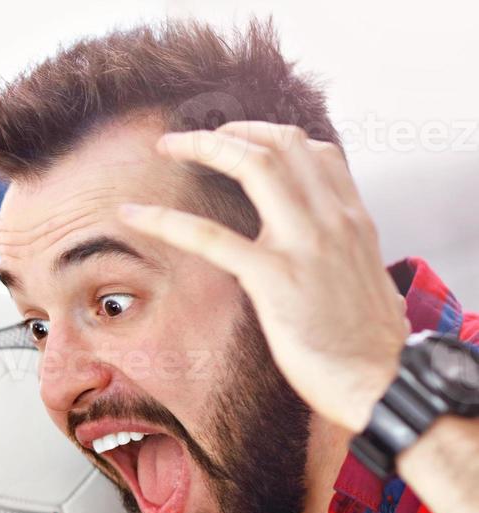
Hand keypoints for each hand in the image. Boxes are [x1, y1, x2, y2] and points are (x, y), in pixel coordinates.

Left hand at [118, 121, 409, 431]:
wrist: (382, 382)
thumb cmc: (369, 348)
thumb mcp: (365, 284)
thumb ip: (342, 258)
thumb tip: (326, 260)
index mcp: (354, 221)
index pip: (318, 153)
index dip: (273, 136)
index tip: (238, 138)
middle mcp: (333, 220)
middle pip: (283, 144)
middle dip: (232, 130)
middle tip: (191, 138)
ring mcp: (304, 244)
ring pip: (254, 165)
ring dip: (204, 146)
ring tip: (167, 147)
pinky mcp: (274, 276)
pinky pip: (210, 236)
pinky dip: (164, 219)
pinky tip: (131, 214)